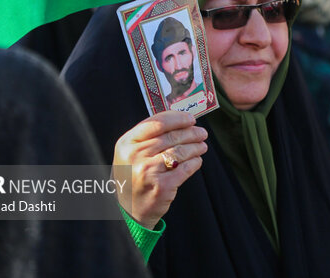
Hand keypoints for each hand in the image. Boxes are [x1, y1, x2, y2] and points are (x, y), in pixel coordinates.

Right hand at [113, 111, 207, 228]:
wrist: (128, 211)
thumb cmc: (133, 177)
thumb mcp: (131, 153)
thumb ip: (150, 136)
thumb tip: (180, 120)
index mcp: (127, 143)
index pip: (157, 123)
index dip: (177, 118)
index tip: (190, 118)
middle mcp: (135, 156)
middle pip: (171, 136)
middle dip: (191, 133)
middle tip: (202, 133)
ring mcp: (148, 171)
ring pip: (180, 151)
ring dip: (196, 147)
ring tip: (202, 146)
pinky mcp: (162, 186)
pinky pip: (185, 168)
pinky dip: (195, 162)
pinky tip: (197, 160)